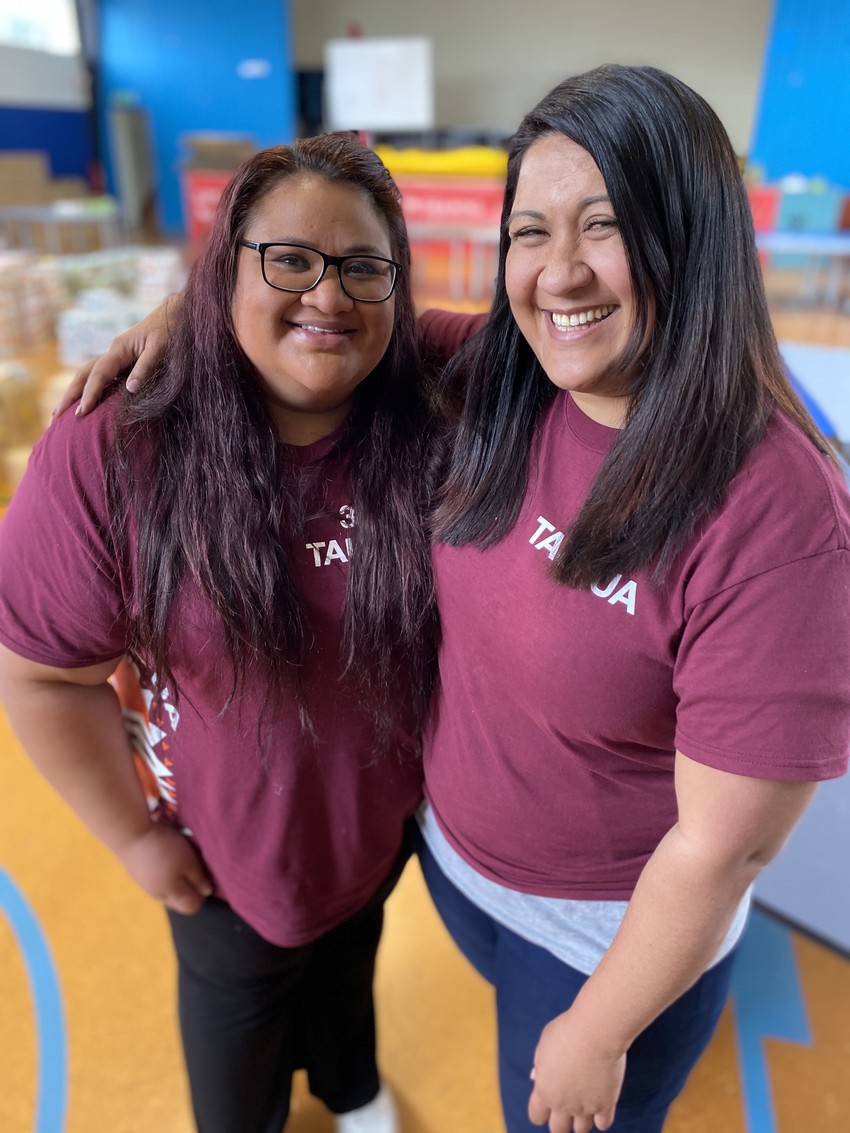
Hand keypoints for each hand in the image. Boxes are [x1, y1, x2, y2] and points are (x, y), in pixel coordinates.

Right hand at [53, 292, 182, 417]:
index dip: (89, 393)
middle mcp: (113, 353)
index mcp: (120, 349)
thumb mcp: (161, 348)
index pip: (99, 374)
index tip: (81, 412)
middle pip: (84, 374)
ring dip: (74, 393)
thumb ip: (146, 367)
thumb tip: (130, 389)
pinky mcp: (122, 362)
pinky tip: (85, 403)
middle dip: (70, 394)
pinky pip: (100, 377)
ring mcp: (116, 357)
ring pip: (88, 375)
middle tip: (56, 416)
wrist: (173, 315)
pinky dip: (89, 390)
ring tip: (60, 412)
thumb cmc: (170, 331)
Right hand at [117, 822, 212, 914]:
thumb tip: (207, 891)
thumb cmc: (164, 848)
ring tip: (179, 861)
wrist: (131, 834)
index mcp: (172, 894)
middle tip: (194, 868)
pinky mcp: (138, 874)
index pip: (192, 907)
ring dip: (176, 881)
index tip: (205, 876)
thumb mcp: (189, 861)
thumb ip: (199, 878)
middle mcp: (158, 896)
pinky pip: (156, 881)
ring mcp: (146, 886)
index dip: (202, 894)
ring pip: (167, 891)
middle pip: (179, 902)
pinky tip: (165, 857)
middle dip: (190, 889)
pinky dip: (164, 874)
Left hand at [528, 1010, 625, 1132]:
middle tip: (567, 1109)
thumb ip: (541, 1063)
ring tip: (585, 1104)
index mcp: (544, 1090)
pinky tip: (602, 1103)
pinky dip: (602, 1117)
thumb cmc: (567, 1031)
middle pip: (558, 1130)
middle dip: (561, 1122)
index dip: (541, 1111)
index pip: (536, 1116)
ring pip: (581, 1130)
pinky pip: (603, 1124)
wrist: (595, 1033)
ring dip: (582, 1120)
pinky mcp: (606, 1105)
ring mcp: (585, 1107)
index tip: (547, 1102)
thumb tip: (538, 1075)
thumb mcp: (544, 1044)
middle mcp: (562, 1104)